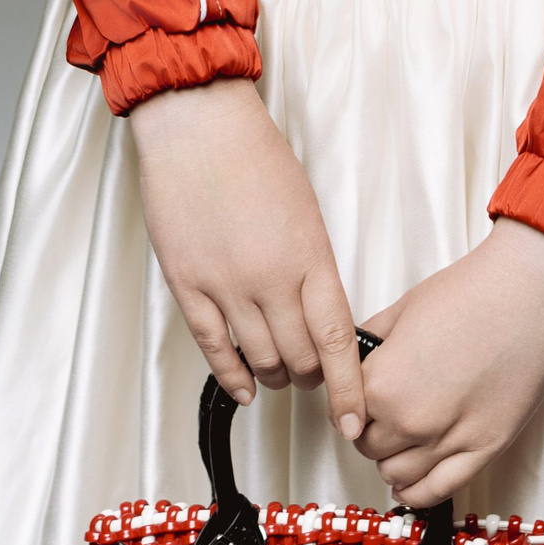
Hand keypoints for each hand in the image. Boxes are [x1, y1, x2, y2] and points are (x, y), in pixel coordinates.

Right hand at [130, 76, 365, 441]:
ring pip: (259, 360)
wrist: (198, 125)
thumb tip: (319, 313)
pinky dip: (232, 376)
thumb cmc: (254, 156)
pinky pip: (213, 348)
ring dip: (276, 375)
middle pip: (300, 359)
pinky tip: (244, 387)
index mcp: (310, 256)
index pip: (338, 341)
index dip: (350, 389)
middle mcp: (270, 279)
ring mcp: (226, 286)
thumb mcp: (306, 211)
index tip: (355, 419)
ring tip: (282, 372)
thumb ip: (314, 266)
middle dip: (313, 376)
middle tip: (316, 375)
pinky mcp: (188, 286)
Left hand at [355, 217, 543, 508]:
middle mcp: (409, 420)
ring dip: (393, 462)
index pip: (346, 416)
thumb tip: (353, 362)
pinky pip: (438, 490)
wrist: (528, 294)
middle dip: (372, 432)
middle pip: (369, 448)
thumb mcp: (402, 310)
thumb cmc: (471, 293)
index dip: (352, 405)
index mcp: (382, 384)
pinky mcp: (484, 450)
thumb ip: (369, 344)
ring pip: (397, 476)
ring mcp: (448, 440)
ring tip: (401, 443)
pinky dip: (417, 494)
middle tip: (384, 416)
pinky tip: (410, 486)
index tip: (362, 400)